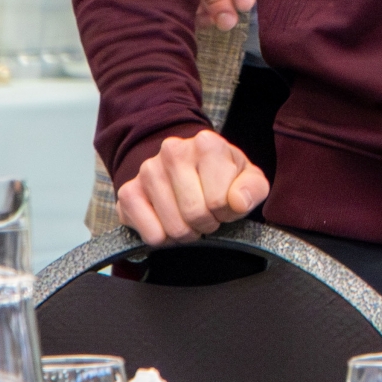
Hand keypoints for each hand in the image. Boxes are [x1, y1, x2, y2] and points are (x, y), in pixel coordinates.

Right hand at [117, 129, 266, 243]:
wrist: (188, 168)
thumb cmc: (222, 176)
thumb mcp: (248, 179)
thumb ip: (253, 189)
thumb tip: (237, 202)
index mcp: (206, 143)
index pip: (220, 200)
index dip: (226, 211)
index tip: (224, 204)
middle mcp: (172, 150)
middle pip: (194, 214)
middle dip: (206, 223)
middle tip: (207, 214)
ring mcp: (147, 170)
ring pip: (173, 227)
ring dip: (186, 232)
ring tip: (189, 217)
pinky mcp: (128, 192)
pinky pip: (151, 234)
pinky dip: (163, 238)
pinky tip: (168, 221)